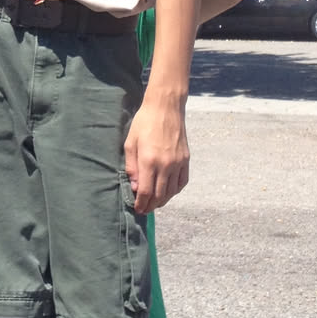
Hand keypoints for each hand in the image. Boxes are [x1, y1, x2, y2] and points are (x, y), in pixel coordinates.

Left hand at [124, 94, 190, 213]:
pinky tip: (168, 192)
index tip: (137, 209)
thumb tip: (134, 187)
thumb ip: (131, 167)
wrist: (166, 107)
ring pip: (172, 191)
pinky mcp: (186, 159)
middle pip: (159, 195)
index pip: (145, 191)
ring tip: (154, 203)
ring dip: (163, 201)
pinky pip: (182, 182)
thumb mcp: (130, 143)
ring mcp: (178, 163)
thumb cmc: (144, 123)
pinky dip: (175, 191)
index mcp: (149, 161)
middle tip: (144, 210)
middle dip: (151, 206)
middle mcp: (165, 165)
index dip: (141, 204)